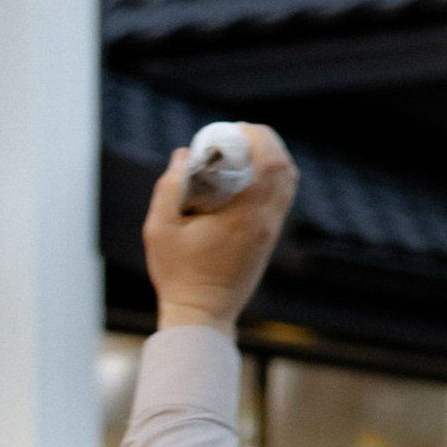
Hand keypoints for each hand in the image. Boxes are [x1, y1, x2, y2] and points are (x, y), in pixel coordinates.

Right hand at [143, 126, 295, 331]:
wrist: (202, 316)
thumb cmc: (178, 276)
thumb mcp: (159, 229)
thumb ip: (169, 188)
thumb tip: (183, 156)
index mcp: (245, 214)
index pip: (269, 160)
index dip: (257, 136)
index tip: (232, 130)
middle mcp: (266, 220)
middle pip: (284, 166)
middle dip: (265, 142)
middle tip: (237, 136)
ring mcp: (271, 232)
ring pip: (288, 181)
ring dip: (271, 159)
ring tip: (244, 153)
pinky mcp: (269, 240)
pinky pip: (281, 198)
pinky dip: (271, 178)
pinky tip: (247, 178)